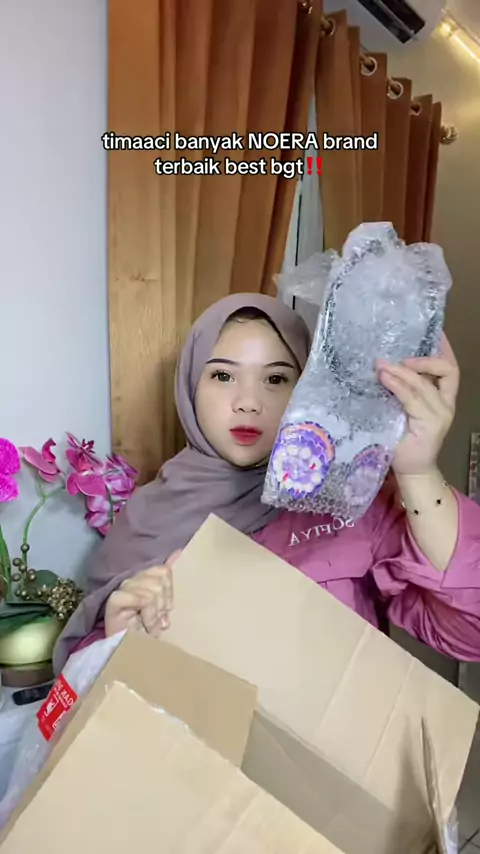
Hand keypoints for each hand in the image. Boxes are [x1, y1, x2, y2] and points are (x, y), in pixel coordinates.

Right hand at [105, 550, 179, 637]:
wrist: (131, 651)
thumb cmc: (147, 629)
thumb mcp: (163, 606)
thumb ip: (168, 582)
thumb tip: (178, 550)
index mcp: (144, 579)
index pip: (163, 571)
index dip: (169, 592)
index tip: (166, 610)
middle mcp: (132, 580)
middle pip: (160, 581)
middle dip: (162, 605)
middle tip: (157, 620)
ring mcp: (123, 589)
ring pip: (152, 591)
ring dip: (154, 613)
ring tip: (151, 624)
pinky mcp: (115, 600)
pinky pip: (141, 598)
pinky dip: (147, 613)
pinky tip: (144, 624)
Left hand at [376, 334, 458, 476]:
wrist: (410, 470)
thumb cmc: (401, 439)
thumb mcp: (400, 408)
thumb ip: (399, 389)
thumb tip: (379, 364)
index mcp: (442, 397)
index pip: (449, 367)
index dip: (444, 348)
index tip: (435, 330)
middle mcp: (446, 404)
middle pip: (446, 370)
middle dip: (424, 359)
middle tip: (398, 356)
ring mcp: (440, 415)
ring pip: (424, 385)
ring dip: (402, 371)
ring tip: (382, 365)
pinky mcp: (431, 425)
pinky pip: (413, 399)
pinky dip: (398, 386)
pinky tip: (385, 379)